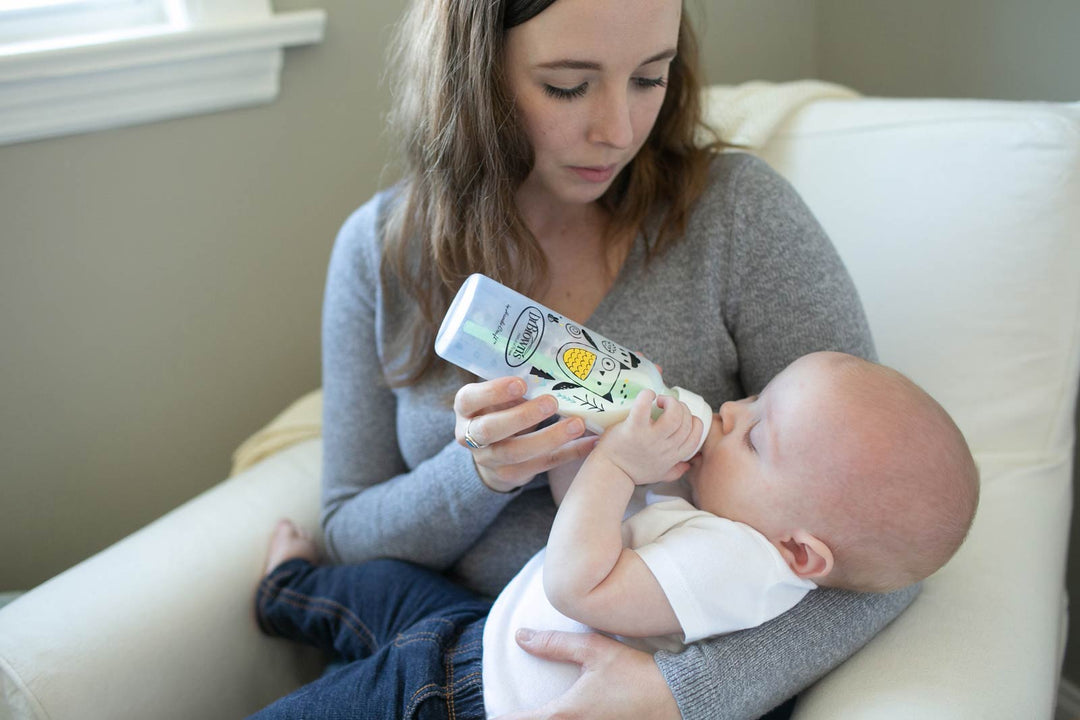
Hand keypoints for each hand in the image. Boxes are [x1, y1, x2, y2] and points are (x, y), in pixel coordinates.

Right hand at [455, 377, 597, 492]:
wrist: (491, 450)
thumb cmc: (501, 408)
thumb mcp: (500, 394)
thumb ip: (517, 382)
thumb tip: (557, 361)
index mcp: (466, 407)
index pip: (470, 399)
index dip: (493, 392)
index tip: (521, 383)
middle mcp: (470, 435)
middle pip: (490, 430)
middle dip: (522, 416)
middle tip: (551, 402)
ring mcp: (489, 459)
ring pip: (516, 452)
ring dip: (549, 438)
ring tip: (577, 424)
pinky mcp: (511, 474)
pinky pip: (541, 465)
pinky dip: (568, 453)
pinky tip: (590, 442)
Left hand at [495, 629, 680, 719]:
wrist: (678, 697)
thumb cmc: (636, 673)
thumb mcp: (594, 650)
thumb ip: (554, 644)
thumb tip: (520, 636)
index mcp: (564, 714)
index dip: (500, 719)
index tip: (491, 715)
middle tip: (508, 714)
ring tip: (530, 713)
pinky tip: (563, 715)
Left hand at [594, 391, 701, 484]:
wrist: (609, 474)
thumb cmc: (632, 472)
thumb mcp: (659, 475)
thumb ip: (675, 470)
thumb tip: (688, 465)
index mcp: (673, 456)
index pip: (695, 436)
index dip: (693, 422)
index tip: (682, 416)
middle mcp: (665, 447)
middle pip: (686, 422)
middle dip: (681, 408)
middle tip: (667, 405)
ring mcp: (650, 438)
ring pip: (674, 415)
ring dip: (670, 402)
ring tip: (659, 400)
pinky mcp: (633, 429)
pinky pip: (644, 408)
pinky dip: (647, 396)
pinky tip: (647, 395)